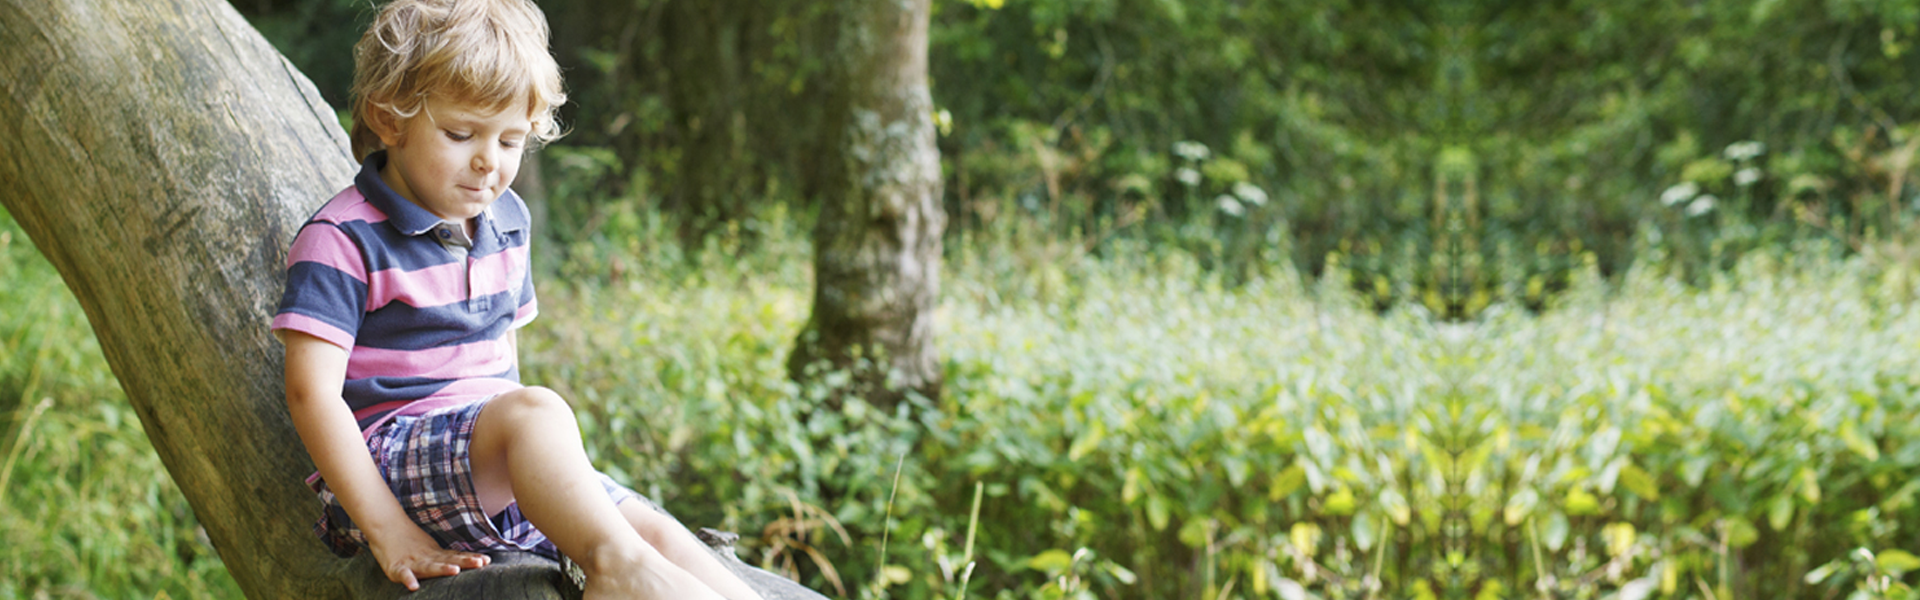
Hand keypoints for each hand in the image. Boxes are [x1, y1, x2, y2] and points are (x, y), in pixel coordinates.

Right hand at [366, 522, 491, 590]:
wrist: (386, 525)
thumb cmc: (410, 541)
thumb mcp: (431, 549)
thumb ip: (447, 557)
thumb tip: (469, 561)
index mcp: (435, 554)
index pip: (456, 557)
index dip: (470, 559)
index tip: (487, 561)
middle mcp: (426, 558)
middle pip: (448, 560)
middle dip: (464, 562)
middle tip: (480, 563)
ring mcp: (412, 562)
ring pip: (429, 566)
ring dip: (441, 569)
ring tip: (454, 571)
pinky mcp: (396, 567)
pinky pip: (403, 574)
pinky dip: (408, 579)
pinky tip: (414, 586)